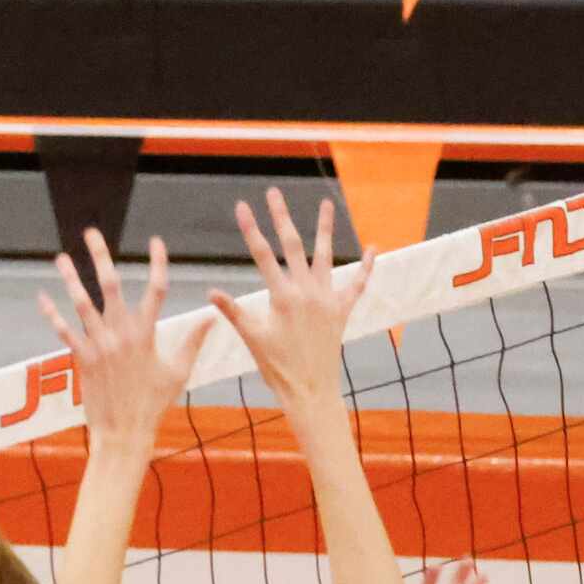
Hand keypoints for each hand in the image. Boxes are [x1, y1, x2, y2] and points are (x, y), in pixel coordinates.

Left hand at [36, 232, 214, 452]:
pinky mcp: (82, 358)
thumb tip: (211, 316)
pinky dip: (52, 314)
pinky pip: (64, 331)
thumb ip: (193, 341)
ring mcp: (99, 345)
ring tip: (61, 257)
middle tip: (91, 233)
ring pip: (83, 303)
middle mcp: (121, 334)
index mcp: (147, 334)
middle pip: (111, 286)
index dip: (158, 263)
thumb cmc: (154, 404)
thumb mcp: (178, 372)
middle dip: (101, 257)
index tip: (156, 242)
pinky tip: (43, 296)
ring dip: (71, 279)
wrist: (124, 433)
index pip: (156, 289)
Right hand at [208, 190, 373, 411]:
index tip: (243, 207)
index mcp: (282, 297)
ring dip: (325, 229)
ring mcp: (327, 299)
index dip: (251, 229)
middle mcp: (307, 292)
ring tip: (326, 204)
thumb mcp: (252, 339)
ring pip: (325, 256)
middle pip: (292, 246)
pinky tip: (371, 248)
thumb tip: (211, 293)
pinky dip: (365, 266)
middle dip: (281, 217)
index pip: (262, 255)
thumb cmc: (278, 368)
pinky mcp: (341, 311)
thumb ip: (233, 313)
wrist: (311, 390)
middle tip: (274, 193)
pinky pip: (356, 284)